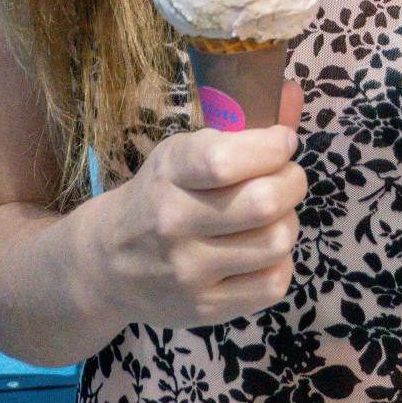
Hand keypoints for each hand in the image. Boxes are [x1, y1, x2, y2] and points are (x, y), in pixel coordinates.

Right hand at [95, 79, 307, 328]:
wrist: (107, 265)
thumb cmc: (158, 195)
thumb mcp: (182, 152)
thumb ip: (241, 126)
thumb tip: (294, 91)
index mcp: (169, 173)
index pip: (223, 161)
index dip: (270, 147)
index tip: (283, 141)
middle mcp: (175, 223)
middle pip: (263, 202)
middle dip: (293, 181)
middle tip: (288, 177)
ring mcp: (189, 271)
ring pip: (276, 242)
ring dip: (289, 221)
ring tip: (275, 214)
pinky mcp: (205, 310)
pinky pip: (273, 284)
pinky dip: (281, 261)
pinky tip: (263, 249)